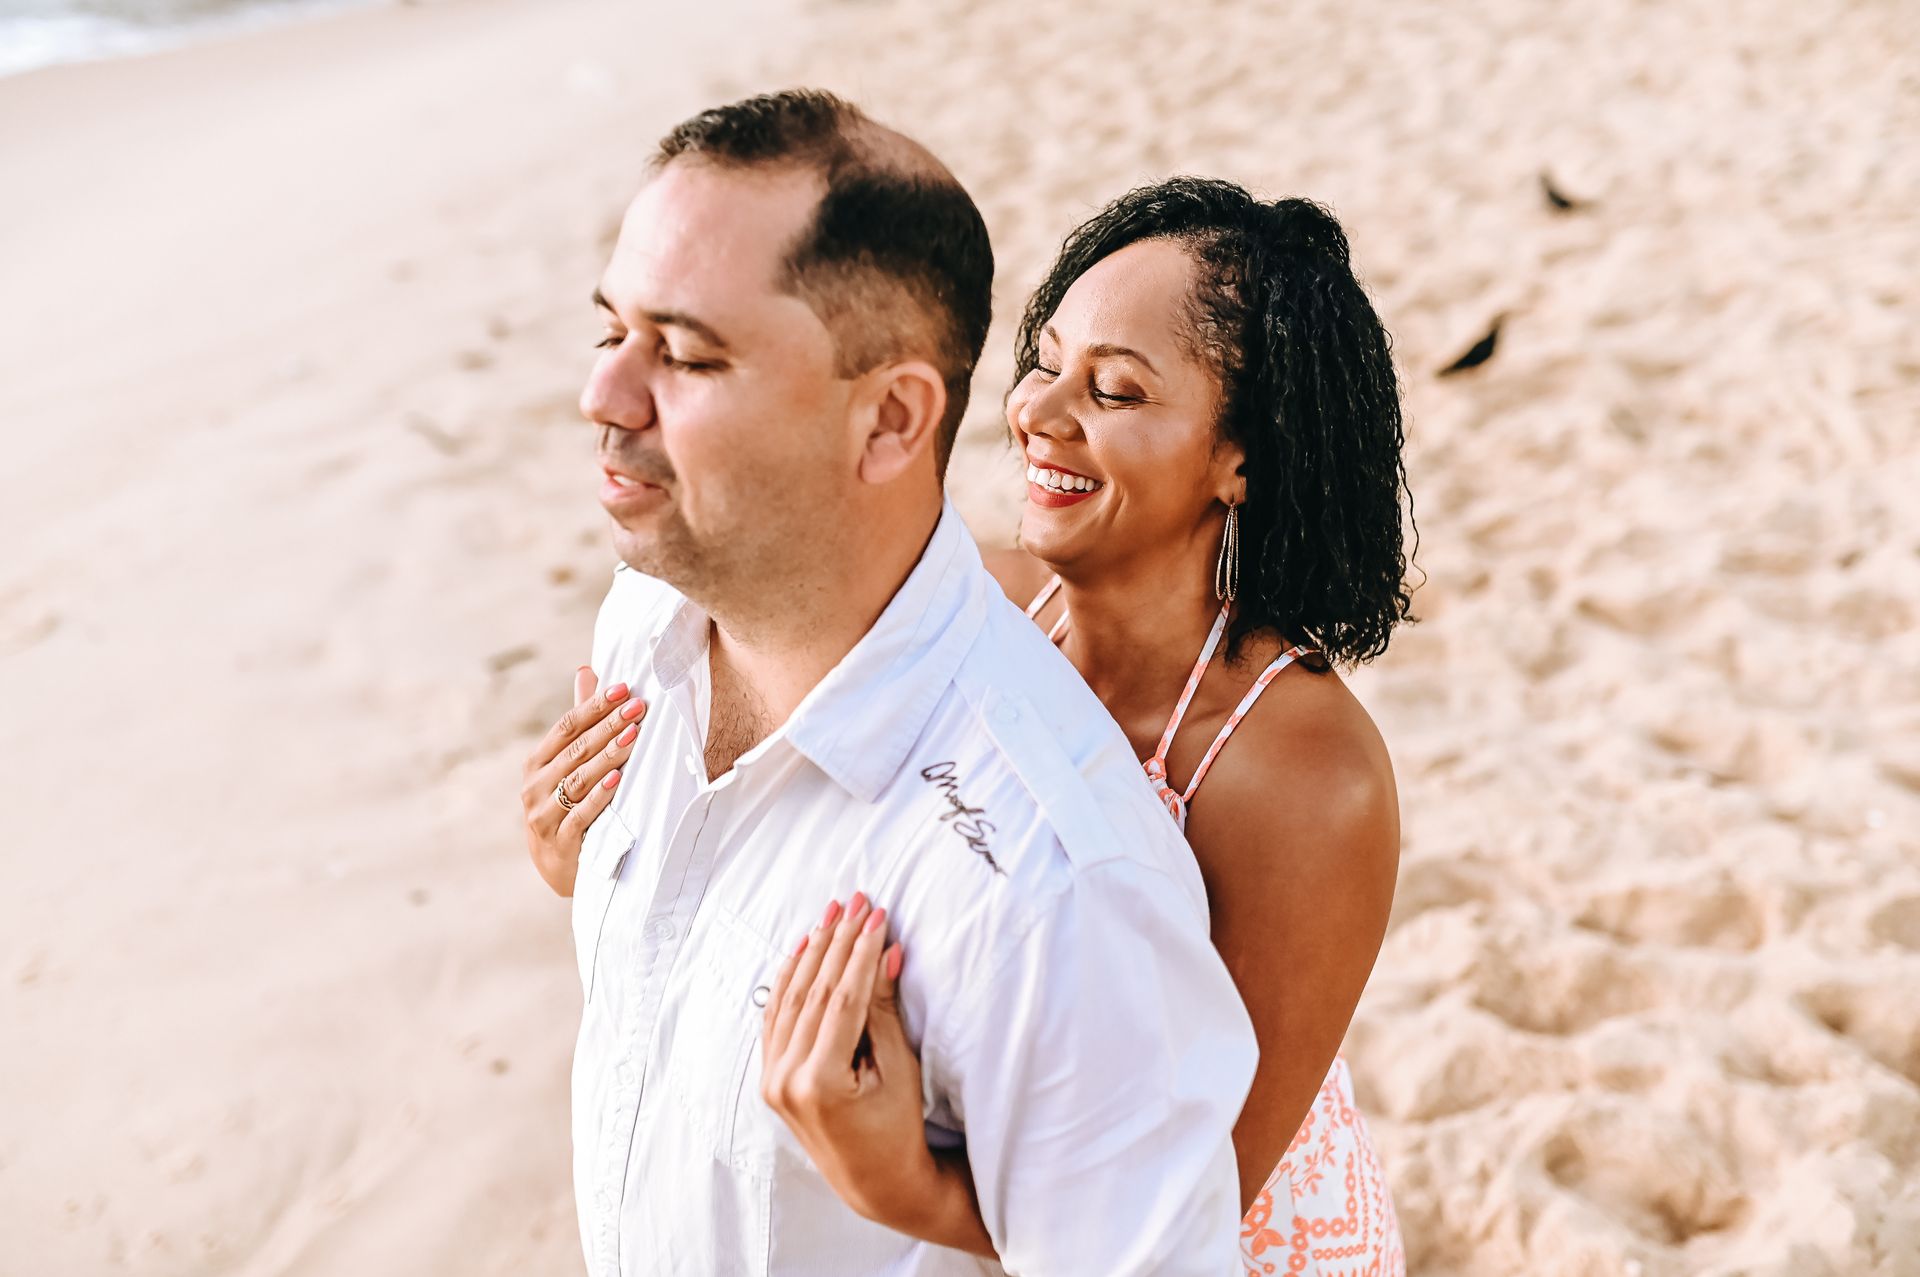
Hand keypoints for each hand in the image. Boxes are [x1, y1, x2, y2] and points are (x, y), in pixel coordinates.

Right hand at [519, 666, 646, 896]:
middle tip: (638, 707)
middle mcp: (535, 786)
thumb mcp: (566, 767)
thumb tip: (587, 671)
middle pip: (575, 749)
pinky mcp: (559, 840)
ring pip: (579, 778)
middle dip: (608, 725)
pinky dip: (600, 795)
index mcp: (537, 763)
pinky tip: (618, 778)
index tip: (624, 689)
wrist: (557, 868)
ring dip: (609, 755)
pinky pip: (581, 813)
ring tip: (634, 735)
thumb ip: (578, 722)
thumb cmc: (566, 807)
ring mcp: (543, 814)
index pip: (565, 726)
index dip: (594, 705)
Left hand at [760, 895, 934, 1224]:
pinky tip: (804, 949)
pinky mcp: (769, 1077)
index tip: (878, 914)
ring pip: (790, 1000)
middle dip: (838, 942)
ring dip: (812, 952)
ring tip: (832, 914)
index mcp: (818, 1082)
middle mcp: (785, 1080)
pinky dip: (789, 980)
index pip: (842, 999)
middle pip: (814, 993)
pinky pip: (777, 1017)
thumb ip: (884, 1009)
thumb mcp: (899, 1067)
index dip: (861, 952)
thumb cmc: (897, 1127)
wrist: (874, 1181)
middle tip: (857, 901)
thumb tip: (886, 951)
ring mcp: (771, 1080)